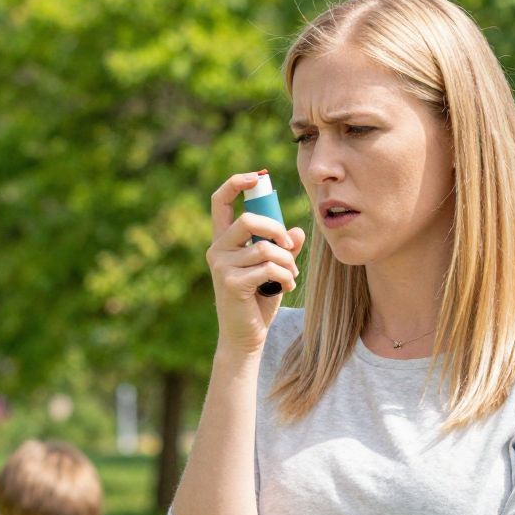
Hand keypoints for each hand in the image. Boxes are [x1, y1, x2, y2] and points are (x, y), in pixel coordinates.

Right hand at [206, 174, 305, 354]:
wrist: (246, 337)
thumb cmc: (259, 300)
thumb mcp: (273, 268)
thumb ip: (283, 248)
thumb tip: (298, 231)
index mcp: (223, 241)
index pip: (220, 202)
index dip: (235, 183)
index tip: (255, 177)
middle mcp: (217, 250)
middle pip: (249, 220)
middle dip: (276, 229)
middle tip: (289, 246)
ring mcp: (221, 266)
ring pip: (265, 248)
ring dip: (287, 261)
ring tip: (291, 274)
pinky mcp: (231, 283)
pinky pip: (268, 268)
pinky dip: (285, 276)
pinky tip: (287, 286)